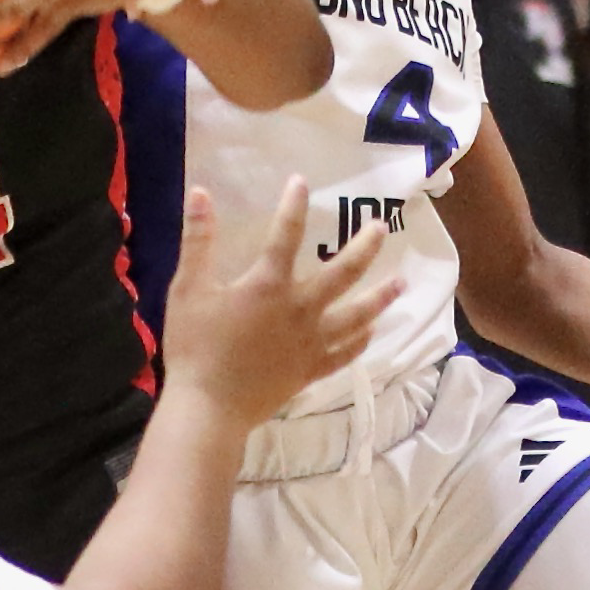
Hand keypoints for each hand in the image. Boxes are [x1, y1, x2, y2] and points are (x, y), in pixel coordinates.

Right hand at [160, 178, 396, 429]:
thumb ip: (198, 240)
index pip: (285, 234)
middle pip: (343, 273)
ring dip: (380, 297)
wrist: (209, 408)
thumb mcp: (188, 288)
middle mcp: (300, 309)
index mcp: (269, 285)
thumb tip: (199, 193)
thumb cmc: (194, 347)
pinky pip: (344, 353)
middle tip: (381, 228)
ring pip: (357, 315)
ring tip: (401, 283)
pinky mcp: (311, 370)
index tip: (301, 181)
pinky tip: (371, 332)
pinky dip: (360, 341)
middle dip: (364, 247)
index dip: (293, 205)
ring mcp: (311, 343)